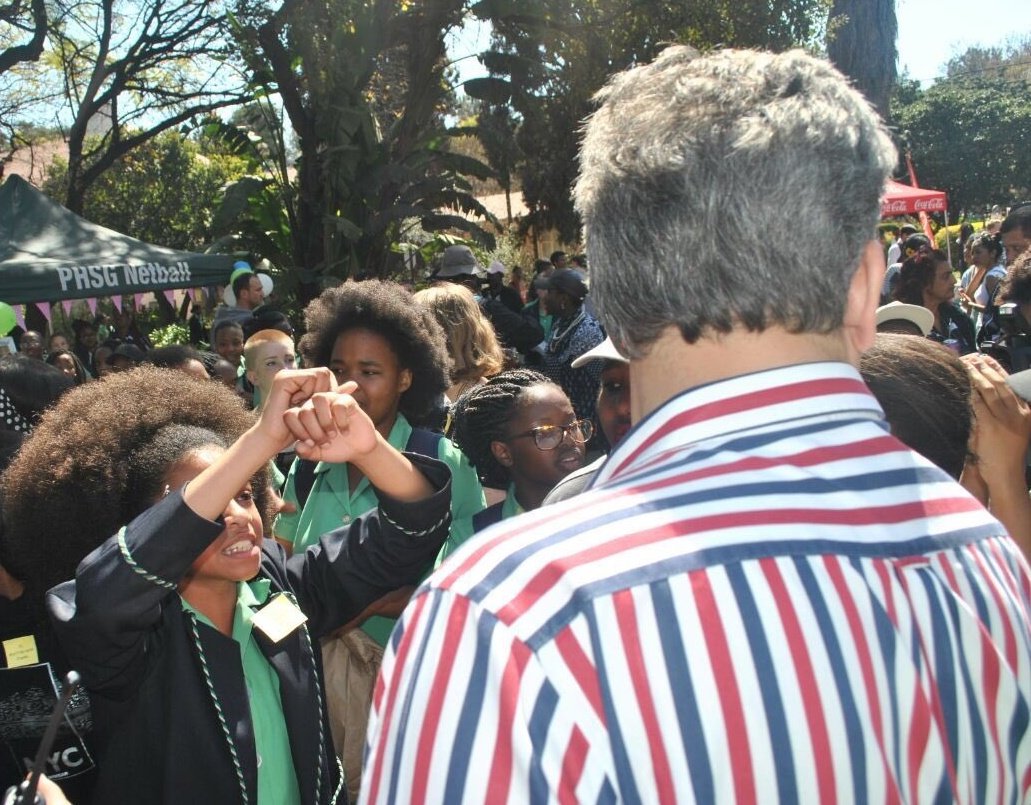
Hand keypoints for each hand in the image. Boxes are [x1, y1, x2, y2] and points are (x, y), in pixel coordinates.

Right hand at [256, 368, 336, 450]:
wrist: (274, 440)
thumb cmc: (297, 430)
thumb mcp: (321, 413)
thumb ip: (335, 397)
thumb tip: (354, 384)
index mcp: (301, 382)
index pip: (326, 376)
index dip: (330, 391)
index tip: (325, 410)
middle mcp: (294, 375)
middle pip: (325, 373)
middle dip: (327, 392)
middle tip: (320, 410)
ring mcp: (288, 375)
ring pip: (321, 374)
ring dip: (320, 394)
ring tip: (310, 407)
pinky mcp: (284, 378)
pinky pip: (311, 377)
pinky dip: (312, 392)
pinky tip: (302, 403)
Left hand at [283, 383, 380, 463]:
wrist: (357, 450)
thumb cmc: (335, 449)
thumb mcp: (317, 454)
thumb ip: (305, 452)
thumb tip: (299, 446)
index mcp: (304, 416)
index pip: (290, 416)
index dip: (298, 431)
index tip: (311, 444)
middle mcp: (315, 406)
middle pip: (304, 410)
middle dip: (314, 431)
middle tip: (325, 442)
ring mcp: (330, 400)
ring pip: (318, 398)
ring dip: (325, 421)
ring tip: (333, 435)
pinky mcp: (346, 400)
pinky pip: (339, 404)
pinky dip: (341, 421)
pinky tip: (345, 431)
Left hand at [962, 354, 1030, 489]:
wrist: (1005, 475)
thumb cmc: (1004, 454)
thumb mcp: (1012, 429)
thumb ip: (1004, 412)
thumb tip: (987, 394)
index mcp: (1026, 412)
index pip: (1011, 385)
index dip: (998, 369)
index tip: (986, 358)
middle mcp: (1018, 413)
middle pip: (1000, 384)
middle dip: (985, 369)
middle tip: (973, 358)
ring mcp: (1005, 420)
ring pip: (989, 391)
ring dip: (976, 376)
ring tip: (966, 365)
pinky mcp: (991, 427)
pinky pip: (978, 405)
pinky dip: (970, 393)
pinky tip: (963, 385)